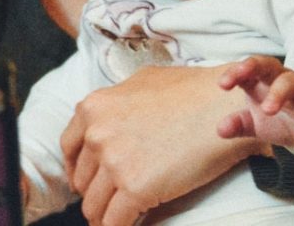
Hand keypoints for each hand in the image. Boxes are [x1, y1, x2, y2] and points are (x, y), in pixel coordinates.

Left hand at [61, 64, 266, 224]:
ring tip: (116, 219)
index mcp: (94, 108)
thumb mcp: (143, 81)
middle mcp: (97, 134)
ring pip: (93, 206)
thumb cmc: (193, 91)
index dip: (78, 169)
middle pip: (82, 180)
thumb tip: (112, 117)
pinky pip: (114, 222)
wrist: (225, 106)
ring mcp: (114, 162)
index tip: (87, 181)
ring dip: (104, 215)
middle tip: (110, 201)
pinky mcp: (135, 188)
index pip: (69, 148)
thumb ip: (119, 101)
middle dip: (95, 193)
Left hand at [217, 55, 293, 149]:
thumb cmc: (280, 118)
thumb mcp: (256, 124)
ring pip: (291, 81)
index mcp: (261, 80)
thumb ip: (239, 124)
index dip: (235, 73)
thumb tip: (220, 130)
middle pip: (268, 64)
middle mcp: (281, 78)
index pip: (247, 70)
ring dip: (278, 93)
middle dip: (253, 67)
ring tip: (268, 110)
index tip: (223, 84)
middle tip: (242, 78)